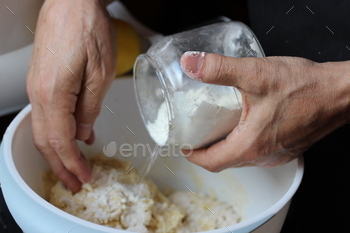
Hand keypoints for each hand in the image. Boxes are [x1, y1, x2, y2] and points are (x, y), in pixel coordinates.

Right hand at [27, 0, 115, 191]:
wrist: (71, 3)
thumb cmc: (87, 30)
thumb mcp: (100, 74)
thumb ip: (90, 108)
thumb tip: (83, 132)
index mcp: (53, 94)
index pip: (61, 141)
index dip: (72, 163)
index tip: (85, 177)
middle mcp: (38, 94)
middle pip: (46, 141)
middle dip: (61, 166)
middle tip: (76, 183)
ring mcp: (37, 87)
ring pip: (43, 130)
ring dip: (57, 153)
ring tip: (71, 168)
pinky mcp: (42, 81)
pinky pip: (46, 115)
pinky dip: (56, 134)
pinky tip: (71, 140)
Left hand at [180, 51, 349, 170]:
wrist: (340, 93)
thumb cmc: (305, 87)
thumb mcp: (255, 74)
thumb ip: (219, 68)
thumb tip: (190, 64)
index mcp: (251, 146)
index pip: (212, 162)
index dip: (193, 155)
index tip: (183, 146)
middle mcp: (264, 156)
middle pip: (224, 162)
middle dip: (206, 151)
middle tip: (195, 135)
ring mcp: (277, 154)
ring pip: (241, 158)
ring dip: (225, 147)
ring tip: (214, 129)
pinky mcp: (287, 148)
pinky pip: (257, 152)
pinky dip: (243, 143)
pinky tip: (242, 125)